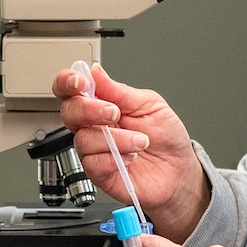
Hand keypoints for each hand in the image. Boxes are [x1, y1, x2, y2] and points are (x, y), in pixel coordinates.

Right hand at [53, 63, 210, 238]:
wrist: (179, 169)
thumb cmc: (166, 137)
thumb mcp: (150, 105)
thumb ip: (120, 91)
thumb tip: (96, 72)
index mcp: (102, 104)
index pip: (71, 90)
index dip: (66, 82)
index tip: (80, 82)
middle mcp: (94, 127)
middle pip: (69, 113)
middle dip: (89, 110)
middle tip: (114, 113)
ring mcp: (95, 150)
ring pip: (83, 140)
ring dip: (116, 139)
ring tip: (140, 141)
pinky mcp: (99, 173)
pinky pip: (93, 164)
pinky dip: (115, 159)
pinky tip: (131, 157)